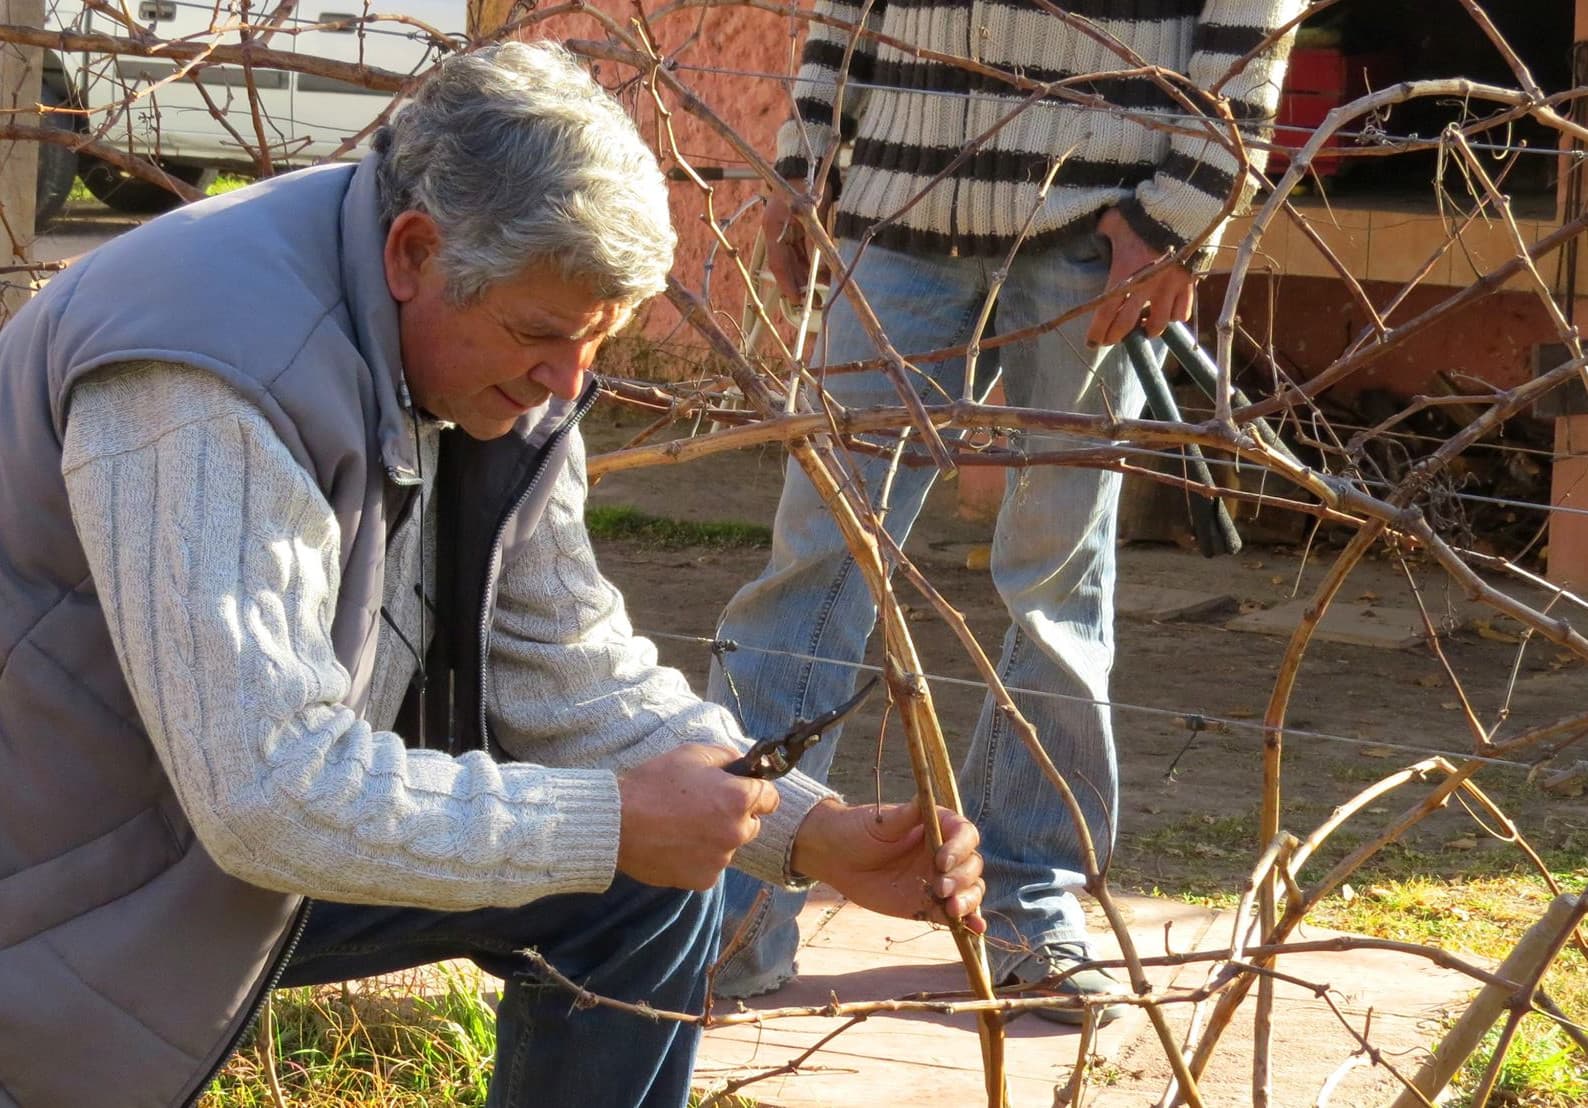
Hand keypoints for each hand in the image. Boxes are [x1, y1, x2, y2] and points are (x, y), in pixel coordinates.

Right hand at [616, 744, 778, 889]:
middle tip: (704, 808)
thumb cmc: (653, 784)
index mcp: (738, 799)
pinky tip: (676, 845)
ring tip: (683, 827)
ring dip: (716, 838)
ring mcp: (721, 859)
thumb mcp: (691, 754)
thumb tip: (742, 763)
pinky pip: (711, 866)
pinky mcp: (703, 880)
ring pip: (729, 846)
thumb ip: (725, 756)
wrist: (617, 824)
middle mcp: (736, 832)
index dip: (755, 791)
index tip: (739, 790)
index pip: (771, 797)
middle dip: (735, 816)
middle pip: (752, 824)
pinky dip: (699, 858)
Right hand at [761, 180, 831, 302]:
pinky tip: (823, 274)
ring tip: (821, 291)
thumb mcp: (809, 216)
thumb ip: (813, 241)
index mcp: (773, 229)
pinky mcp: (797, 228)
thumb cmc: (804, 186)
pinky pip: (802, 250)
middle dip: (799, 284)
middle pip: (787, 265)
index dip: (787, 284)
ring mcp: (786, 230)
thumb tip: (821, 268)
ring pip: (795, 260)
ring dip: (806, 275)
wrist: (805, 164)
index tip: (797, 301)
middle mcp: (777, 232)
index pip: (778, 264)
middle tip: (812, 303)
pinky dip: (811, 262)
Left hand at [790, 800, 986, 930]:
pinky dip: (969, 921)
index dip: (960, 848)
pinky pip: (955, 914)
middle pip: (972, 864)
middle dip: (961, 878)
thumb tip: (924, 797)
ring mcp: (940, 880)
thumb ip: (906, 815)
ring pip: (970, 889)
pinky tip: (974, 928)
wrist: (836, 858)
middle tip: (940, 887)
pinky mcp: (931, 905)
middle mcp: (946, 853)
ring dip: (969, 900)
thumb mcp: (881, 821)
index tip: (942, 860)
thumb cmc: (858, 830)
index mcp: (939, 827)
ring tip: (952, 909)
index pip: (965, 834)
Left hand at [1086, 206, 1197, 347]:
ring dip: (1149, 331)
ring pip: (1159, 323)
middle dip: (1117, 336)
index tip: (1092, 342)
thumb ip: (1105, 230)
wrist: (1181, 209)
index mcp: (1123, 275)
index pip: (1105, 313)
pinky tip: (1170, 315)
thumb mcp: (1115, 221)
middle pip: (1128, 324)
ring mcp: (1169, 288)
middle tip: (1111, 340)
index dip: (1098, 331)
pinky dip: (1175, 317)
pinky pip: (1183, 311)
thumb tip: (1100, 231)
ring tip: (1144, 330)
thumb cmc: (1143, 216)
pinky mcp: (1188, 283)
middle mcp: (1145, 287)